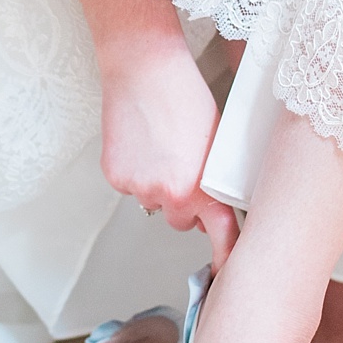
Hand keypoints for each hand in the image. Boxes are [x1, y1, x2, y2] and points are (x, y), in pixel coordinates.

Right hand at [98, 34, 238, 273]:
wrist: (144, 69)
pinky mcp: (115, 177)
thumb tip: (211, 201)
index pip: (220, 234)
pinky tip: (141, 144)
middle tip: (184, 167)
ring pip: (152, 202)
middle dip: (183, 202)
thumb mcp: (216, 142)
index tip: (227, 274)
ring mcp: (138, 188)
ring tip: (160, 146)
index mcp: (201, 189)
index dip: (224, 255)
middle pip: (181, 220)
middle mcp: (169, 196)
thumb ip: (214, 179)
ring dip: (157, 185)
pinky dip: (134, 172)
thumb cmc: (185, 97)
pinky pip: (130, 187)